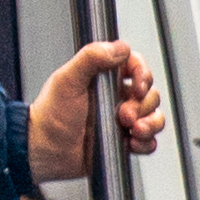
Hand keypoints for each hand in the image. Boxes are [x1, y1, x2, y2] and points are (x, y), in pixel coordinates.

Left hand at [25, 40, 165, 179]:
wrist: (45, 151)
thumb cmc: (50, 116)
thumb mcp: (67, 80)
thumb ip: (90, 58)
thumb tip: (118, 48)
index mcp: (104, 79)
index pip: (136, 67)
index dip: (143, 75)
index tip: (138, 86)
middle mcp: (116, 98)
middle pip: (150, 94)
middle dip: (142, 106)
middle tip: (124, 115)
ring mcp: (122, 121)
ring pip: (154, 117)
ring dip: (150, 124)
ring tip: (133, 130)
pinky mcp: (123, 141)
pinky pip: (149, 141)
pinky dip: (146, 143)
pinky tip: (131, 143)